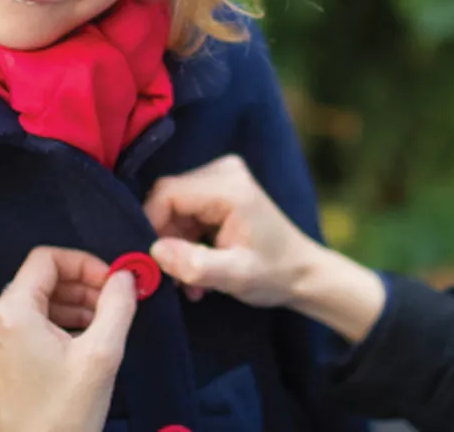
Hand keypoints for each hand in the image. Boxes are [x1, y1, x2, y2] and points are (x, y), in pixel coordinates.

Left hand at [0, 246, 136, 431]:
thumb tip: (125, 276)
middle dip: (79, 287)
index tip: (111, 283)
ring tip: (99, 326)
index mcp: (11, 315)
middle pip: (37, 281)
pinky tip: (75, 346)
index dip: (84, 264)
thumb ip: (118, 305)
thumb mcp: (103, 353)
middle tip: (112, 304)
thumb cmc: (67, 415)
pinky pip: (18, 329)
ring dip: (66, 306)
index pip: (46, 260)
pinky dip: (48, 327)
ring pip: (29, 305)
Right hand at [144, 155, 321, 306]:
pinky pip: (185, 211)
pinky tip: (198, 267)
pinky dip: (186, 241)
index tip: (152, 263)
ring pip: (173, 208)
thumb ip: (194, 264)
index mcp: (229, 187)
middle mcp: (224, 172)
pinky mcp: (220, 188)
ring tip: (190, 281)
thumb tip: (155, 250)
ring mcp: (222, 177)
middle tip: (175, 279)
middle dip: (165, 240)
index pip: (167, 194)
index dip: (151, 226)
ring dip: (176, 246)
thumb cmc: (274, 274)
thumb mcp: (235, 276)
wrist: (302, 273)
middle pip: (168, 199)